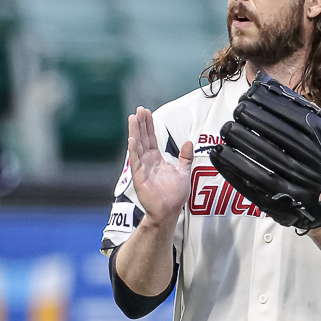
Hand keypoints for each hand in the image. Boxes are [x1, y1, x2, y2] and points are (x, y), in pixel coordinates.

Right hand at [128, 107, 192, 224]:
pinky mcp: (139, 177)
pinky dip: (133, 150)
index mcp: (156, 160)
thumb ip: (185, 157)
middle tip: (139, 110)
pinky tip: (132, 139)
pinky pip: (135, 161)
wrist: (169, 211)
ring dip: (135, 132)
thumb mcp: (183, 172)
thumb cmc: (174, 196)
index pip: (151, 139)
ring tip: (133, 118)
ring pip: (137, 146)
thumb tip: (188, 142)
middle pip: (143, 139)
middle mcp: (147, 162)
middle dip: (141, 124)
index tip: (146, 113)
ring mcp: (142, 169)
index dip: (149, 126)